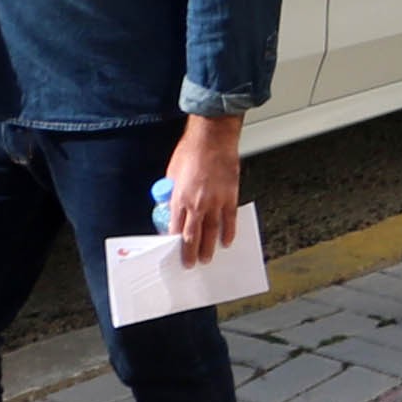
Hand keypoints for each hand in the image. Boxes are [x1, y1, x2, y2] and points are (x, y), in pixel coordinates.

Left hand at [164, 115, 244, 264]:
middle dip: (190, 253)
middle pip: (192, 236)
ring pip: (211, 232)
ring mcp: (215, 202)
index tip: (175, 251)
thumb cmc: (191, 151)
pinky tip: (226, 241)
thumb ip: (172, 193)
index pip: (175, 229)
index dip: (175, 243)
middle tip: (190, 263)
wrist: (212, 138)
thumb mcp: (172, 174)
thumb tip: (171, 205)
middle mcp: (196, 204)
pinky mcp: (230, 197)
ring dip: (208, 248)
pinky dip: (228, 233)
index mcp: (179, 199)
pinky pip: (229, 220)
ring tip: (207, 258)